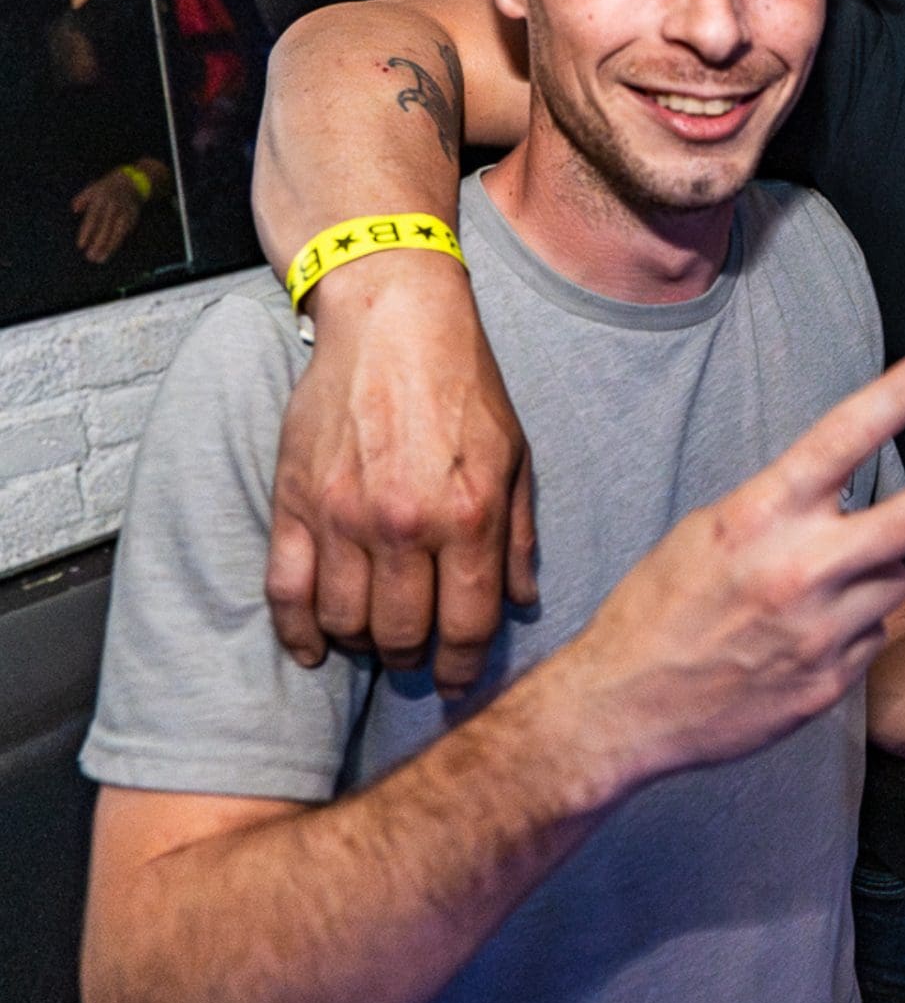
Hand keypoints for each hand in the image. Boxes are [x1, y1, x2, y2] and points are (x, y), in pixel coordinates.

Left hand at [71, 167, 146, 263]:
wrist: (131, 183)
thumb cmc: (105, 189)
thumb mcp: (91, 189)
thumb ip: (81, 199)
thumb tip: (74, 209)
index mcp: (101, 199)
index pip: (93, 218)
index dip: (87, 232)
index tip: (81, 245)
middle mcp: (114, 207)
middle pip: (106, 228)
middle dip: (98, 244)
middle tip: (90, 257)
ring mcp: (125, 213)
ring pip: (117, 233)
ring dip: (109, 247)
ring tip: (101, 259)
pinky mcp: (133, 218)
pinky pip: (125, 233)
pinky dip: (117, 243)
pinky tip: (110, 252)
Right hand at [266, 250, 536, 693]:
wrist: (394, 321)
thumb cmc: (465, 387)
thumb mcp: (517, 458)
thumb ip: (519, 538)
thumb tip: (520, 604)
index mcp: (468, 516)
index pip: (464, 626)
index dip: (462, 667)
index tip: (458, 681)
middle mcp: (403, 524)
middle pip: (401, 635)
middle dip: (414, 659)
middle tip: (418, 656)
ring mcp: (342, 515)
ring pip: (344, 623)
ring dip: (362, 646)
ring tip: (376, 639)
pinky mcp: (296, 501)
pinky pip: (285, 591)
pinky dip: (297, 633)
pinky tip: (315, 649)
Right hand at [568, 351, 904, 783]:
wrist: (623, 707)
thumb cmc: (658, 610)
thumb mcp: (708, 532)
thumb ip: (782, 509)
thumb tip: (844, 493)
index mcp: (761, 518)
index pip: (841, 440)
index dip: (898, 396)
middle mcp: (799, 570)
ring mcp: (820, 632)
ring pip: (893, 583)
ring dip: (871, 581)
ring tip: (806, 598)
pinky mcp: (830, 684)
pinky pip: (870, 638)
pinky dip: (848, 633)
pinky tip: (794, 643)